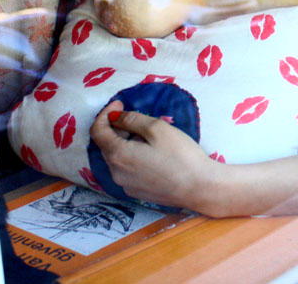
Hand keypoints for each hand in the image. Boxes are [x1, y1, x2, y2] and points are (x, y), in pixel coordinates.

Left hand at [90, 99, 212, 210]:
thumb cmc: (181, 155)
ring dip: (125, 143)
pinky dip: (132, 157)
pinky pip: (127, 170)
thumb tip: (116, 117)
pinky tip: (152, 154)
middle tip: (137, 118)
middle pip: (106, 145)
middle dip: (116, 128)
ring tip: (148, 136)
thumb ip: (133, 119)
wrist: (199, 188)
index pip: (97, 131)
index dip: (105, 114)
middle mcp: (116, 173)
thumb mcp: (158, 129)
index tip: (119, 104)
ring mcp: (125, 186)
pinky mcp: (137, 192)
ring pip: (117, 158)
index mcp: (118, 155)